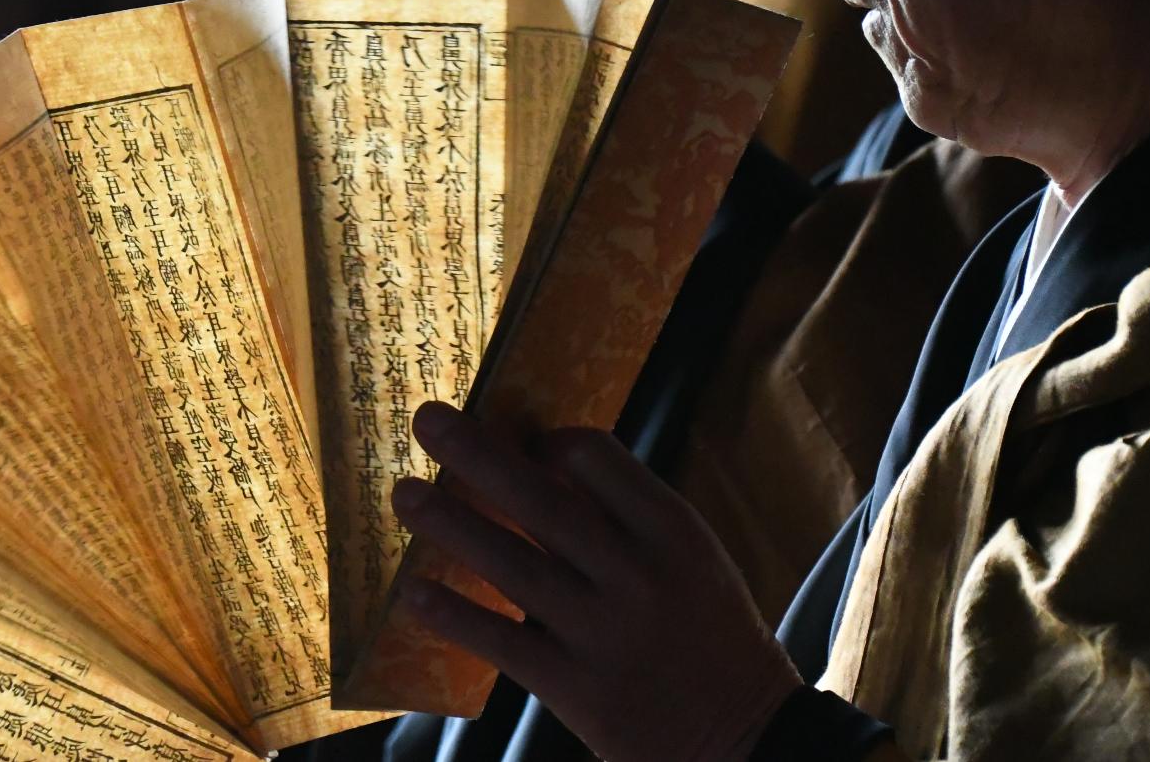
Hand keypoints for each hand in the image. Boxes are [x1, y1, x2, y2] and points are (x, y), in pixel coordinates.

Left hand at [393, 401, 802, 761]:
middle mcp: (636, 574)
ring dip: (451, 524)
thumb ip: (631, 518)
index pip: (598, 458)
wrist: (745, 739)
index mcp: (673, 531)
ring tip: (403, 494)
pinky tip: (413, 592)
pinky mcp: (575, 688)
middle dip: (477, 454)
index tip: (520, 440)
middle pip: (542, 500)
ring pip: (512, 564)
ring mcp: (602, 632)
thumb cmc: (712, 637)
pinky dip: (453, 614)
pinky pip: (502, 640)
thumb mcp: (694, 562)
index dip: (549, 441)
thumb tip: (549, 465)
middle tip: (425, 420)